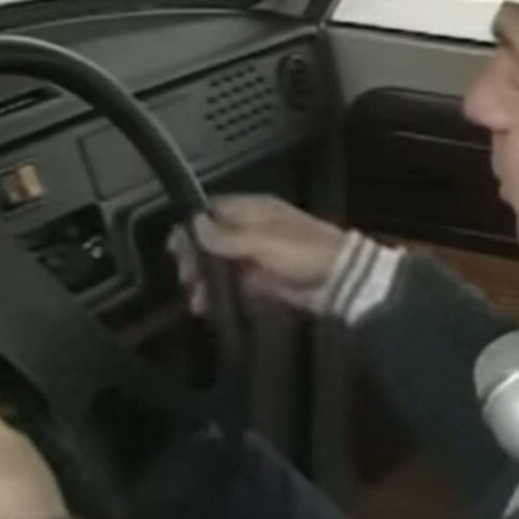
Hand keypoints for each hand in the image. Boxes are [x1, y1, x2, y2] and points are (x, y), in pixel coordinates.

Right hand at [167, 194, 345, 313]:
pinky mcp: (264, 281)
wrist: (342, 282)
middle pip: (212, 241)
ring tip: (197, 299)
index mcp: (254, 211)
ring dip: (206, 281)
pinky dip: (222, 295)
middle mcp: (253, 231)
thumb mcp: (262, 241)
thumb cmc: (307, 252)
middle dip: (196, 260)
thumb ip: (226, 236)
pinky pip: (235, 286)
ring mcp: (258, 256)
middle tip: (186, 278)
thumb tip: (195, 224)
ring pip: (221, 266)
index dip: (192, 227)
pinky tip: (210, 307)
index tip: (177, 248)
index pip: (212, 212)